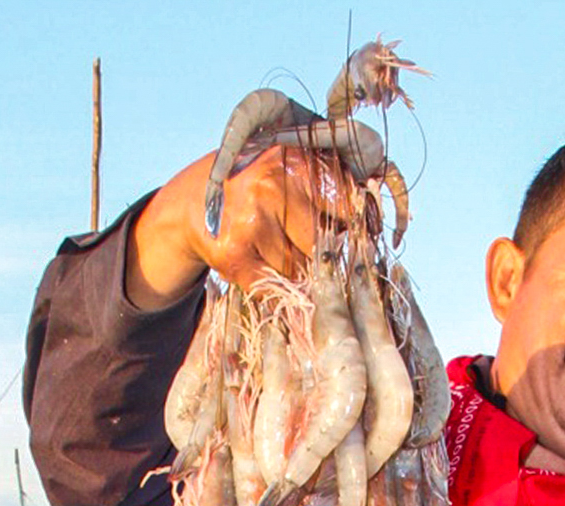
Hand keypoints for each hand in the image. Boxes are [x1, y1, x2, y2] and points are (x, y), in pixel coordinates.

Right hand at [128, 146, 347, 309]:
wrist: (189, 203)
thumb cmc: (256, 190)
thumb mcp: (291, 172)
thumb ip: (332, 189)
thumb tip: (375, 232)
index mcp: (297, 159)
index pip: (349, 205)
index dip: (353, 228)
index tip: (350, 238)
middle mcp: (274, 184)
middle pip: (327, 243)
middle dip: (322, 255)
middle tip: (302, 248)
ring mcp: (252, 220)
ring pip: (301, 270)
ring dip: (294, 272)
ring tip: (272, 251)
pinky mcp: (233, 253)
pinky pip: (273, 288)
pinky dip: (272, 288)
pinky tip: (259, 267)